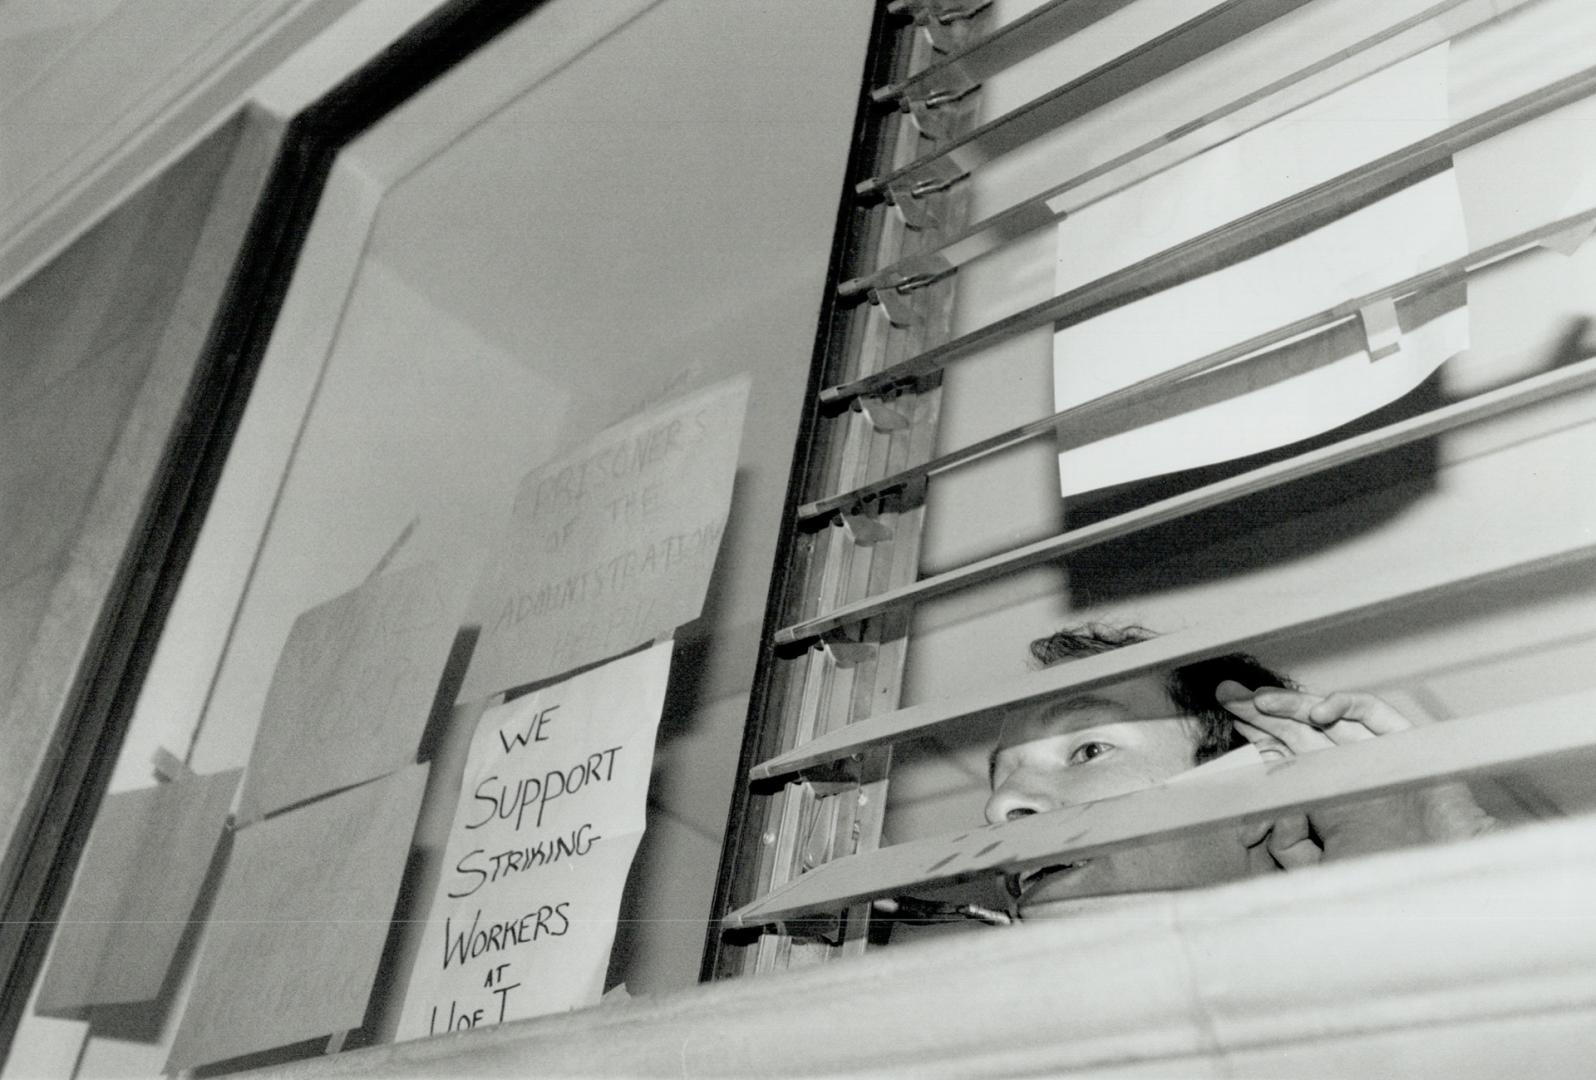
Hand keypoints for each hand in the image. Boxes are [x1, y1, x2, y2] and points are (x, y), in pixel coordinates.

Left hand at [1216, 681, 1494, 861]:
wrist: (1452, 882)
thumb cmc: (1392, 883)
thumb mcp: (1319, 871)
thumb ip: (1287, 844)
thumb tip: (1261, 812)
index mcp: (1328, 798)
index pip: (1288, 757)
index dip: (1261, 736)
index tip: (1231, 721)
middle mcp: (1350, 772)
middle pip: (1299, 732)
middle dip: (1261, 712)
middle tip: (1227, 694)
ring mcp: (1377, 757)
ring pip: (1329, 720)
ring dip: (1292, 706)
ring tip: (1258, 701)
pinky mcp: (1406, 747)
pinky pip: (1374, 716)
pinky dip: (1346, 707)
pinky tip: (1318, 712)